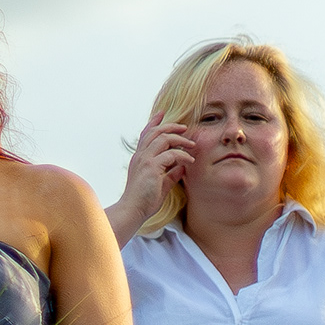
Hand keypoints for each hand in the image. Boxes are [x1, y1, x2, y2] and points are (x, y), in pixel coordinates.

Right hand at [105, 117, 190, 242]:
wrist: (133, 210)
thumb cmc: (145, 200)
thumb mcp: (160, 184)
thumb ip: (170, 173)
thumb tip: (182, 166)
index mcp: (140, 158)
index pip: (146, 134)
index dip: (154, 122)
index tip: (162, 114)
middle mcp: (140, 155)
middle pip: (155, 131)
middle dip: (171, 126)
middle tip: (184, 127)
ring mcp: (145, 160)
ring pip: (163, 138)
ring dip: (179, 139)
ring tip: (191, 144)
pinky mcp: (151, 167)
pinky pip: (171, 154)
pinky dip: (183, 155)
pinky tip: (190, 161)